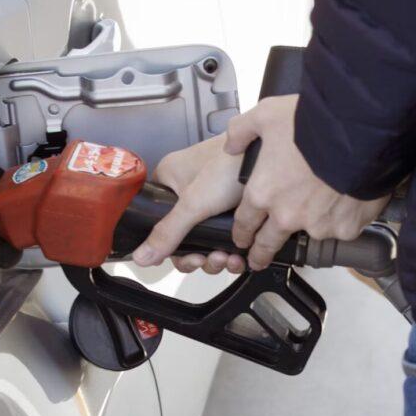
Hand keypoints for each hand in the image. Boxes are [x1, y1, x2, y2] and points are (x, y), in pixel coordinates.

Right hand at [131, 135, 247, 273]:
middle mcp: (187, 190)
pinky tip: (239, 256)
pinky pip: (224, 236)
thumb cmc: (233, 164)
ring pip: (205, 240)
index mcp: (168, 180)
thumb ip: (168, 232)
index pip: (157, 222)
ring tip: (229, 258)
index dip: (170, 247)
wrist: (273, 156)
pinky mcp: (232, 206)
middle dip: (198, 255)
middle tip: (210, 259)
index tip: (187, 257)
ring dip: (216, 257)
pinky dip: (231, 251)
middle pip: (183, 236)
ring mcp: (211, 200)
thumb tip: (142, 257)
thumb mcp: (194, 203)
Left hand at [224, 95, 388, 269]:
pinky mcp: (345, 228)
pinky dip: (342, 218)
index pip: (244, 223)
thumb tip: (232, 145)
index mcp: (263, 192)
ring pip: (309, 234)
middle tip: (259, 259)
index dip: (241, 232)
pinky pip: (341, 229)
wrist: (358, 133)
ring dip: (310, 225)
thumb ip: (242, 131)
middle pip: (267, 244)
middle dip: (260, 254)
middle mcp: (287, 214)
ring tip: (320, 208)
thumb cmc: (313, 123)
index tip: (242, 238)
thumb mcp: (266, 115)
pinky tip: (345, 199)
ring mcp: (317, 225)